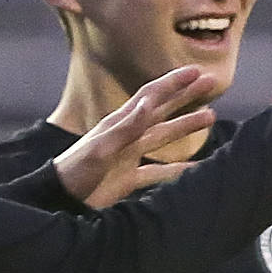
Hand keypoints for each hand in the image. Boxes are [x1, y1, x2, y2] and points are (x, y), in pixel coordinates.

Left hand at [53, 67, 217, 206]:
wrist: (60, 200)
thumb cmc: (76, 171)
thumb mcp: (101, 148)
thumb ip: (126, 127)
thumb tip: (148, 103)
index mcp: (119, 123)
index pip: (151, 96)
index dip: (173, 83)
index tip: (196, 72)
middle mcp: (127, 135)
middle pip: (162, 110)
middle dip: (186, 96)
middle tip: (211, 82)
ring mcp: (129, 156)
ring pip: (164, 136)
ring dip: (186, 126)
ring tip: (210, 116)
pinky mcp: (128, 178)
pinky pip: (159, 171)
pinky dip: (179, 168)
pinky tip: (195, 168)